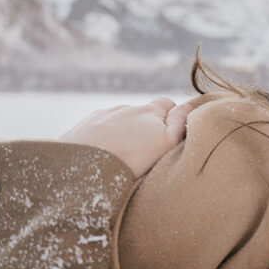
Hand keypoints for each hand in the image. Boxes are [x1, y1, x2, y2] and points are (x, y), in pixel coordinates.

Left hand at [59, 97, 190, 176]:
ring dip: (124, 132)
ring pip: (121, 120)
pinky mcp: (86, 124)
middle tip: (145, 150)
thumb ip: (179, 123)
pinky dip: (105, 136)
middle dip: (146, 126)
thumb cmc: (130, 157)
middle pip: (143, 113)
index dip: (171, 117)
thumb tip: (186, 107)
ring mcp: (105, 114)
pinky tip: (103, 154)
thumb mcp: (166, 143)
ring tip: (122, 155)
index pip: (168, 103)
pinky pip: (100, 127)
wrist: (82, 165)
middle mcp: (127, 108)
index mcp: (149, 110)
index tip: (167, 136)